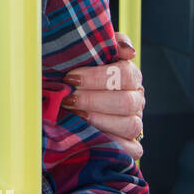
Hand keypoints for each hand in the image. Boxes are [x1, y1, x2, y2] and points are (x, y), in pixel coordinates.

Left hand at [60, 32, 144, 157]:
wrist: (58, 106)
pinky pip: (131, 149)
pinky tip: (90, 134)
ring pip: (131, 124)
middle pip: (127, 101)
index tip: (71, 77)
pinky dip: (112, 143)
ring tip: (75, 116)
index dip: (97, 77)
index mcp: (128, 77)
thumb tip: (128, 50)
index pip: (126, 74)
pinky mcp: (130, 146)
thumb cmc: (70, 79)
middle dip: (94, 100)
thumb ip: (104, 44)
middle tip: (69, 99)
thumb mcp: (81, 57)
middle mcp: (135, 100)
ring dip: (99, 120)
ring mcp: (134, 124)